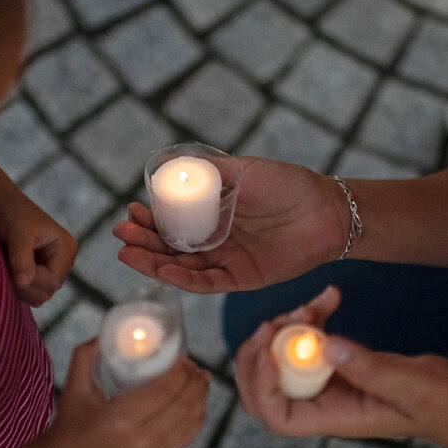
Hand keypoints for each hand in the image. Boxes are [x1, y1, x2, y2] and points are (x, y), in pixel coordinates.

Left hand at [0, 146, 77, 305]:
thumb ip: (21, 259)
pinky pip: (27, 293)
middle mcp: (62, 261)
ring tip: (4, 264)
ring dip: (16, 286)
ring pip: (36, 296)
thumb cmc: (7, 212)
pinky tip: (4, 268)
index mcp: (66, 249)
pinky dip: (14, 286)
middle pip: (46, 292)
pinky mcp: (35, 273)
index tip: (9, 266)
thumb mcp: (17, 233)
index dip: (30, 280)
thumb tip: (24, 283)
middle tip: (3, 264)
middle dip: (23, 285)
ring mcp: (49, 269)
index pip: (53, 282)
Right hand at [46, 339, 210, 447]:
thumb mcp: (75, 384)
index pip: (164, 391)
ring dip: (201, 398)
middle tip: (194, 365)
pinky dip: (197, 420)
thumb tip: (109, 329)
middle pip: (181, 406)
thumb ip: (89, 353)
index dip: (180, 371)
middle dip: (194, 382)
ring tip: (203, 379)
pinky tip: (200, 404)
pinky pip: (185, 440)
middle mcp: (137, 440)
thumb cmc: (70, 421)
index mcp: (118, 419)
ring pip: (188, 424)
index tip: (183, 357)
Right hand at [113, 157, 346, 292]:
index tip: (130, 211)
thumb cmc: (288, 185)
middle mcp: (215, 239)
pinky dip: (183, 279)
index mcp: (213, 213)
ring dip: (154, 261)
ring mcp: (227, 260)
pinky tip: (163, 270)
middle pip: (170, 245)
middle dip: (143, 240)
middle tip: (120, 234)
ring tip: (127, 252)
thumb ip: (209, 171)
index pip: (172, 220)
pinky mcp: (241, 279)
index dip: (149, 218)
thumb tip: (170, 165)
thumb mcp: (243, 171)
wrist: (327, 211)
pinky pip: (207, 283)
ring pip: (182, 266)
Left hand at [234, 287, 447, 447]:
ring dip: (287, 327)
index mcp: (333, 419)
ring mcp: (326, 382)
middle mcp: (322, 403)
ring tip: (314, 305)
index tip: (273, 348)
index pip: (276, 414)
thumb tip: (325, 347)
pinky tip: (331, 297)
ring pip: (280, 356)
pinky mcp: (335, 361)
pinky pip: (307, 339)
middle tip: (276, 321)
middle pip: (264, 386)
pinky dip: (312, 316)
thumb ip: (368, 369)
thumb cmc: (439, 402)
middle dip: (260, 351)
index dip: (261, 384)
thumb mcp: (409, 385)